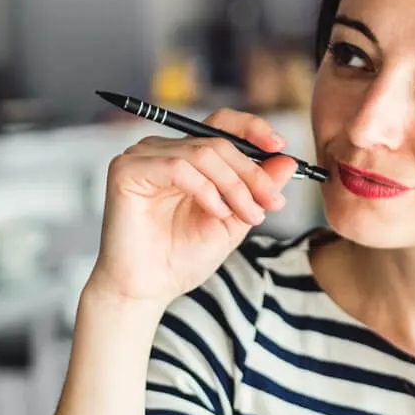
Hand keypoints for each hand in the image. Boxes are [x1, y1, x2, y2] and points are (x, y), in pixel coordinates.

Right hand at [87, 109, 295, 306]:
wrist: (146, 290)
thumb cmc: (181, 258)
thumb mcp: (233, 219)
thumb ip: (257, 189)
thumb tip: (288, 160)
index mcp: (186, 157)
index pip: (222, 124)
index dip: (253, 128)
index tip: (281, 147)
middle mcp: (162, 150)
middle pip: (218, 141)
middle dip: (252, 173)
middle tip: (270, 203)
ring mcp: (142, 157)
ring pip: (203, 153)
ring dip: (233, 185)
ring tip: (244, 216)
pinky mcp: (127, 170)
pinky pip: (178, 167)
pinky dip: (205, 189)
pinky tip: (216, 212)